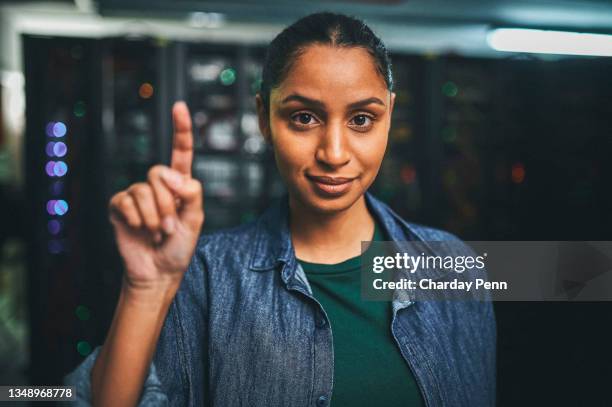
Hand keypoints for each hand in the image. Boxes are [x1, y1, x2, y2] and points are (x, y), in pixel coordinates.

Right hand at [108, 101, 203, 292]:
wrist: (158, 271)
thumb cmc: (179, 246)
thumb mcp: (195, 220)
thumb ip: (191, 193)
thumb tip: (172, 174)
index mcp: (179, 185)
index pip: (180, 152)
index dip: (181, 130)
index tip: (179, 106)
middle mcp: (157, 185)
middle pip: (157, 172)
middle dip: (166, 204)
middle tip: (169, 227)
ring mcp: (137, 194)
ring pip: (143, 190)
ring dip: (154, 218)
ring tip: (156, 233)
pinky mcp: (120, 206)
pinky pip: (126, 202)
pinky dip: (137, 220)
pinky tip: (139, 231)